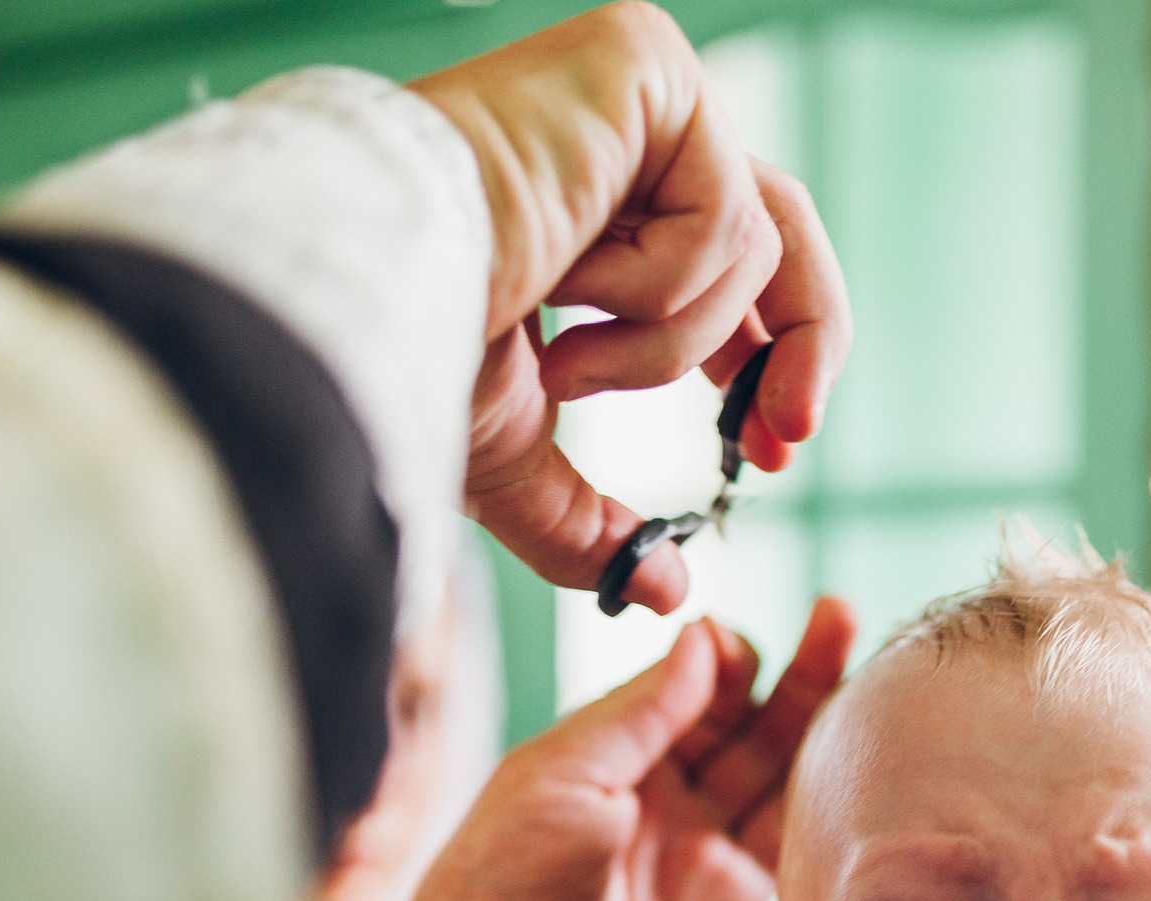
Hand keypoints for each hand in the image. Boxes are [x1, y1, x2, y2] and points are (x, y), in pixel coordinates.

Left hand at [374, 597, 856, 900]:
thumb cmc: (491, 898)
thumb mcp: (555, 776)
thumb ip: (640, 711)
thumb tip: (708, 637)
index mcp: (619, 782)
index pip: (697, 704)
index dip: (726, 663)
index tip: (740, 637)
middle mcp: (679, 828)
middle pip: (758, 739)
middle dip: (800, 678)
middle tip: (839, 615)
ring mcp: (721, 887)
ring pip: (797, 798)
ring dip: (832, 738)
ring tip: (867, 672)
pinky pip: (819, 884)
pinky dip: (846, 831)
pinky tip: (865, 779)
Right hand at [410, 7, 851, 607]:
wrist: (354, 291)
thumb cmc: (402, 356)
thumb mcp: (514, 455)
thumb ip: (589, 518)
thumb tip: (665, 591)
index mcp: (590, 200)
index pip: (732, 255)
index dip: (772, 355)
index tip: (774, 447)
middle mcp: (617, 126)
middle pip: (779, 229)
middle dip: (795, 350)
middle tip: (785, 440)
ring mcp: (633, 82)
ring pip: (749, 245)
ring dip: (665, 345)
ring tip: (567, 360)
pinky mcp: (642, 59)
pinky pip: (725, 210)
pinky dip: (656, 289)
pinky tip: (565, 285)